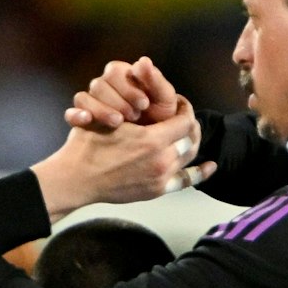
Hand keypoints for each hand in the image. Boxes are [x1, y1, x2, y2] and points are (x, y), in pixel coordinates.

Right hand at [32, 97, 212, 221]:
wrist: (77, 178)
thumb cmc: (88, 144)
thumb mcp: (112, 119)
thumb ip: (134, 111)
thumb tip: (150, 97)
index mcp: (152, 139)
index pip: (184, 120)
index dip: (185, 108)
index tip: (181, 102)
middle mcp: (163, 159)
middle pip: (190, 138)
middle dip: (190, 125)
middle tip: (185, 117)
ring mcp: (162, 176)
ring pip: (189, 156)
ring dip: (192, 143)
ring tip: (190, 134)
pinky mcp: (159, 190)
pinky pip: (187, 181)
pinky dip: (202, 172)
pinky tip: (211, 165)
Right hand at [65, 57, 182, 129]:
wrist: (150, 147)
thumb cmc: (162, 119)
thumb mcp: (165, 101)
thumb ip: (157, 82)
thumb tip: (144, 60)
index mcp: (123, 76)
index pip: (114, 70)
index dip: (129, 87)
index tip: (145, 104)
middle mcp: (105, 87)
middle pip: (98, 84)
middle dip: (119, 101)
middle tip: (135, 116)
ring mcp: (91, 103)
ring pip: (83, 97)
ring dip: (102, 109)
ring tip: (118, 122)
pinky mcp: (83, 119)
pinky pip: (71, 114)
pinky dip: (77, 116)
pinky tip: (87, 120)